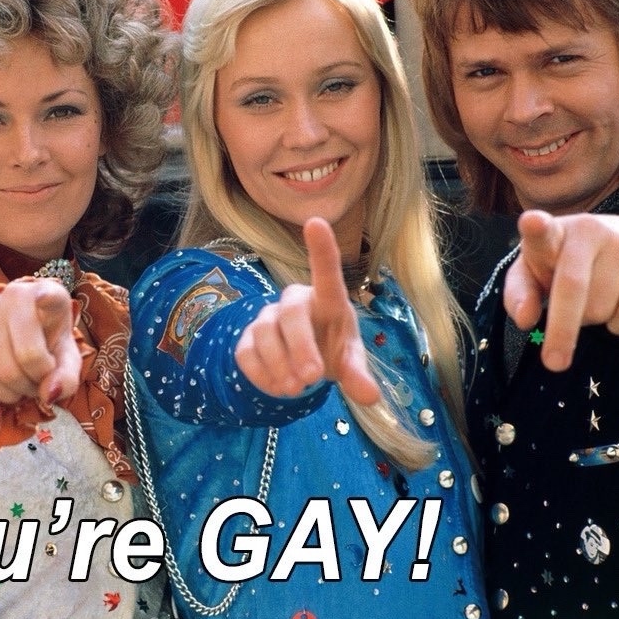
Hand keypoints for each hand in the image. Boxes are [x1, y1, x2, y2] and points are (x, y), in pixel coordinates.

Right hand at [0, 278, 81, 405]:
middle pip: (27, 356)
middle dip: (38, 383)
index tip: (44, 297)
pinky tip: (9, 383)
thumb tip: (48, 395)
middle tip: (41, 382)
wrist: (20, 332)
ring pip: (2, 371)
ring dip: (20, 391)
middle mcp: (15, 295)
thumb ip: (67, 378)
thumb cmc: (49, 342)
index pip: (46, 294)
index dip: (45, 297)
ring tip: (27, 383)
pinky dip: (1, 392)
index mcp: (50, 294)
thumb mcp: (67, 359)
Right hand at [235, 217, 379, 406]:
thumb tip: (371, 397)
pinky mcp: (248, 339)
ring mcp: (268, 318)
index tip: (316, 222)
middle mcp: (295, 302)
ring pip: (267, 334)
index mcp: (327, 301)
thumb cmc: (332, 350)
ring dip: (281, 364)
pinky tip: (278, 389)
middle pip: (292, 312)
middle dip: (301, 345)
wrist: (301, 366)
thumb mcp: (349, 362)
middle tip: (313, 378)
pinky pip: (247, 352)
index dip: (322, 249)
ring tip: (297, 389)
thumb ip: (358, 375)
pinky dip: (263, 374)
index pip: (326, 272)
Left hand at [505, 210, 618, 371]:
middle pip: (572, 288)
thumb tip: (526, 320)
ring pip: (601, 307)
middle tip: (554, 363)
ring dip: (592, 320)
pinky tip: (615, 307)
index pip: (541, 230)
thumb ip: (519, 294)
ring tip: (591, 301)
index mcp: (550, 233)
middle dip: (562, 330)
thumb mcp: (534, 272)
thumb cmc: (564, 261)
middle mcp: (586, 230)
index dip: (535, 227)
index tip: (531, 223)